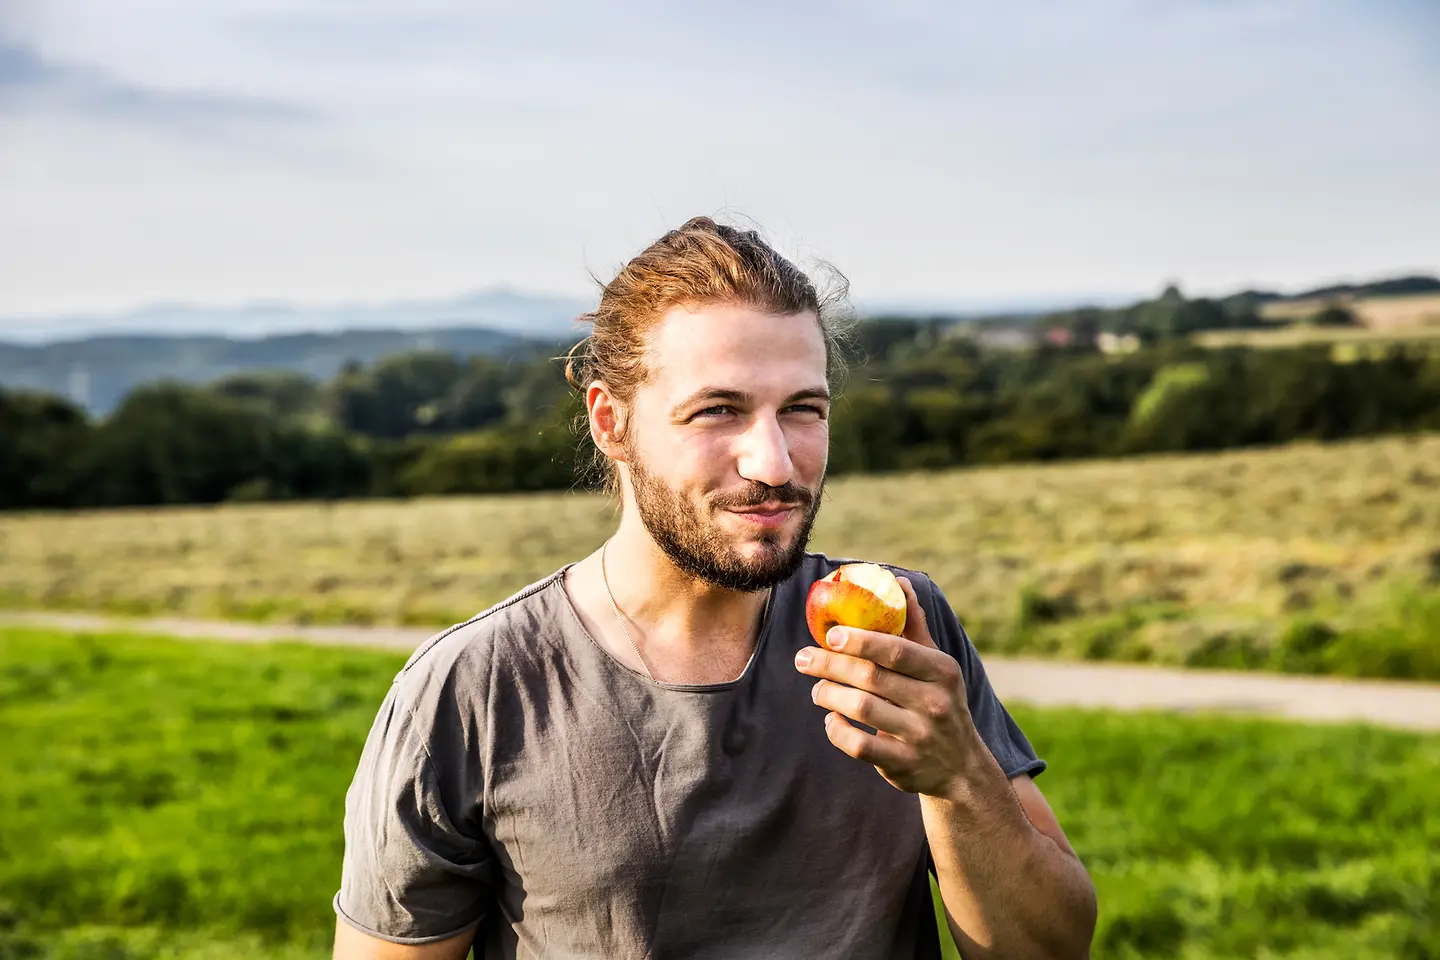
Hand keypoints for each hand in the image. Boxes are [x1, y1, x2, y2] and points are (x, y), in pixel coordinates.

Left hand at [794, 577, 982, 797]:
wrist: (961, 768)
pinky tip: (832, 720)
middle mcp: (934, 702)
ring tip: (817, 689)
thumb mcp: (937, 666)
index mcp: (941, 671)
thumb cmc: (941, 704)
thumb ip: (914, 626)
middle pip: (871, 677)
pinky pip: (860, 746)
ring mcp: (920, 736)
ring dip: (829, 695)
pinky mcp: (904, 765)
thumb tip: (898, 582)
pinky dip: (838, 731)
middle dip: (830, 665)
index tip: (830, 635)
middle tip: (803, 658)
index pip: (897, 650)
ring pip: (862, 709)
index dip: (860, 640)